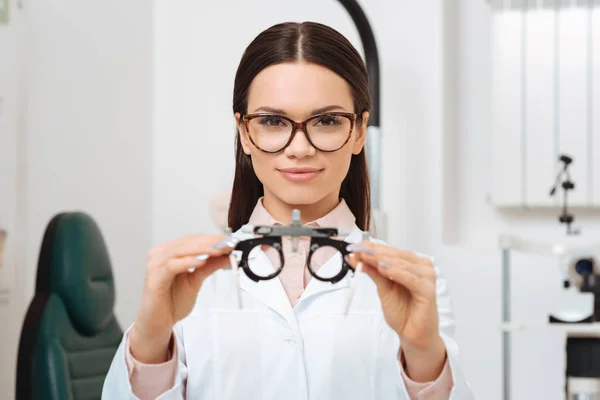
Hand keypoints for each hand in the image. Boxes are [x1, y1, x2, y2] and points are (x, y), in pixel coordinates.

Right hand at [130, 234, 235, 362]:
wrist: (158, 323)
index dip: (213, 239)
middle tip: (228, 244)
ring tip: (218, 250)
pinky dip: (187, 262)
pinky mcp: (154, 277)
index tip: (230, 241)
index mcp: (170, 252)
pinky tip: (200, 261)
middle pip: (188, 242)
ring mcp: (155, 264)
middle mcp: (161, 254)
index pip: (194, 240)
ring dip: (202, 249)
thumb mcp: (196, 280)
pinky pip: (171, 266)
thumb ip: (209, 266)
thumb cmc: (172, 301)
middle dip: (210, 243)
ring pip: (180, 250)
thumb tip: (226, 255)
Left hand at [346, 242, 445, 380]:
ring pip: (402, 264)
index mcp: (411, 263)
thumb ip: (372, 271)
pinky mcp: (428, 290)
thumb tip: (355, 256)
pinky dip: (397, 273)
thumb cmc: (402, 311)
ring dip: (383, 259)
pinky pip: (411, 279)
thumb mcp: (383, 288)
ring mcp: (427, 277)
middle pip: (395, 255)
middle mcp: (421, 267)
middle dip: (374, 252)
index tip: (354, 245)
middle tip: (357, 249)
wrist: (413, 335)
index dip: (372, 247)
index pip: (390, 251)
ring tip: (366, 256)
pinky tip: (383, 269)